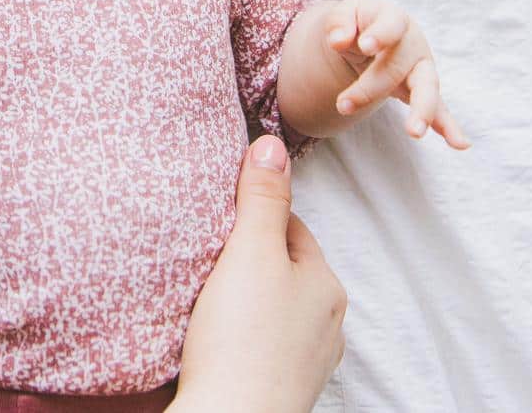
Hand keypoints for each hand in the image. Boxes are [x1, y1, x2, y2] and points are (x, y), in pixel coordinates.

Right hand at [173, 136, 346, 412]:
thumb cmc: (243, 340)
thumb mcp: (250, 253)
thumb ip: (261, 199)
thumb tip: (272, 143)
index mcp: (326, 285)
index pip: (290, 228)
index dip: (253, 216)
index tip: (219, 215)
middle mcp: (326, 324)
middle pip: (282, 271)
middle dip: (248, 260)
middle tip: (205, 254)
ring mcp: (305, 362)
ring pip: (272, 311)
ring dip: (244, 301)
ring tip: (205, 297)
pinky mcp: (279, 388)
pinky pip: (260, 346)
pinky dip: (239, 337)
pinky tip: (212, 339)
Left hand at [321, 0, 467, 147]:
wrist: (370, 35)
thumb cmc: (358, 23)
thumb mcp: (344, 15)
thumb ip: (338, 23)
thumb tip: (338, 40)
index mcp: (393, 20)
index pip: (391, 26)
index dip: (380, 35)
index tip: (364, 46)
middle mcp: (413, 44)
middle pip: (398, 66)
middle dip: (371, 88)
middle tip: (343, 105)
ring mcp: (421, 69)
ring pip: (426, 89)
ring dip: (422, 111)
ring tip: (414, 132)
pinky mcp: (424, 92)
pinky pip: (439, 110)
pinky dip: (449, 127)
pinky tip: (460, 143)